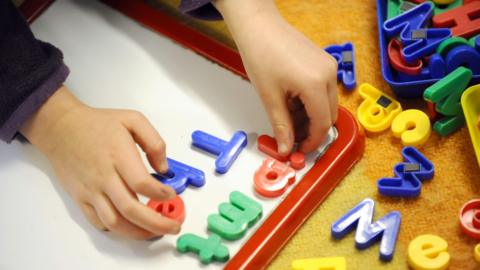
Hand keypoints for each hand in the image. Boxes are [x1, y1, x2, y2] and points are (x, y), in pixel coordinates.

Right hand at [21, 86, 179, 239]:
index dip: (160, 194)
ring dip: (138, 232)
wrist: (61, 129)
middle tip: (173, 226)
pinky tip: (131, 226)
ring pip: (115, 222)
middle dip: (156, 223)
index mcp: (119, 156)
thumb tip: (164, 169)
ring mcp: (91, 191)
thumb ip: (154, 142)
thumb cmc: (98, 124)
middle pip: (131, 209)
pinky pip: (99, 222)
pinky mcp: (81, 198)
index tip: (172, 195)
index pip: (141, 183)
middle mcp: (104, 177)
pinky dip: (117, 230)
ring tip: (155, 232)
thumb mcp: (133, 120)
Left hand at [215, 0, 337, 154]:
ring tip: (287, 117)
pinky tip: (292, 102)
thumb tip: (286, 148)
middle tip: (291, 137)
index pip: (322, 124)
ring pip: (327, 103)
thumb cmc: (261, 54)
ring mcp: (328, 66)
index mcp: (315, 84)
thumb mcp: (269, 96)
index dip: (311, 141)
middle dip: (311, 130)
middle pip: (329, 115)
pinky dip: (311, 101)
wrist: (259, 26)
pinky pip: (324, 89)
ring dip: (310, 116)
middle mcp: (328, 74)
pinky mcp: (324, 62)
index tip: (299, 150)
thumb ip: (281, 125)